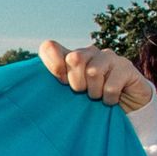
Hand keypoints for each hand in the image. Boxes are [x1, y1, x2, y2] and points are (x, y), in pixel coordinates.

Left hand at [39, 41, 153, 112]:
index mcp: (71, 57)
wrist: (129, 107)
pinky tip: (111, 100)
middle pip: (73, 58)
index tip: (60, 82)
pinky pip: (110, 85)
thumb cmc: (93, 101)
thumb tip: (28, 90)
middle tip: (83, 93)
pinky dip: (108, 99)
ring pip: (93, 71)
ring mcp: (109, 57)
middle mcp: (89, 52)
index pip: (49, 47)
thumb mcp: (70, 97)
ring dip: (94, 92)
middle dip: (76, 83)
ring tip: (98, 97)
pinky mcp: (126, 67)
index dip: (51, 63)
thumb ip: (54, 89)